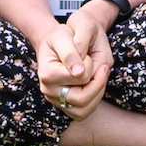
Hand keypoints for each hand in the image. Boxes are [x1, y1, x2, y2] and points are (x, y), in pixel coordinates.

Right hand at [34, 5, 115, 119]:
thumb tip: (78, 73)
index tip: (86, 53)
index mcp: (47, 73)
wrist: (59, 42)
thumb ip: (72, 51)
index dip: (89, 64)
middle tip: (97, 64)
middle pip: (82, 99)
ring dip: (98, 91)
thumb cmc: (63, 36)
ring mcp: (56, 101)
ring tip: (97, 74)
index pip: (80, 77)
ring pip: (85, 109)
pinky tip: (94, 83)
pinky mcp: (65, 107)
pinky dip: (95, 99)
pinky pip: (85, 112)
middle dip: (97, 80)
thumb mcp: (65, 33)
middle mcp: (48, 91)